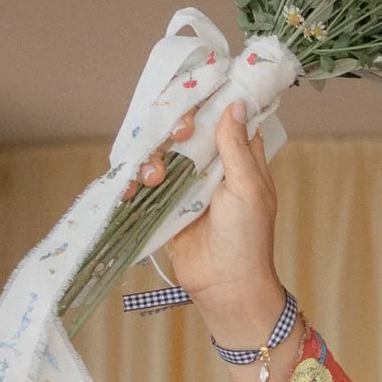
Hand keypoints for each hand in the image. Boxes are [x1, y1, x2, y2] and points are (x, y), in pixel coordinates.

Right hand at [143, 102, 287, 351]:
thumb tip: (236, 103)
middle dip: (175, 129)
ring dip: (153, 158)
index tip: (195, 98)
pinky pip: (142, 182)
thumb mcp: (248, 187)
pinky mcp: (164, 204)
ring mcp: (186, 186)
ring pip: (160, 153)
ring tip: (156, 178)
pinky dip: (134, 180)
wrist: (225, 284)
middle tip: (178, 137)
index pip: (223, 119)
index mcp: (240, 161)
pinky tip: (135, 187)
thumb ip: (236, 146)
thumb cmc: (247, 238)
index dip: (208, 104)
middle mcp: (212, 169)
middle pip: (185, 131)